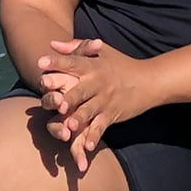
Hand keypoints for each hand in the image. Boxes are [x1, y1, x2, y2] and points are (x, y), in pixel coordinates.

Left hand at [38, 39, 151, 173]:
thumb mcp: (101, 51)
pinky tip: (88, 147)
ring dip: (80, 119)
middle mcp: (97, 83)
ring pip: (89, 111)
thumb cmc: (120, 64)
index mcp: (92, 66)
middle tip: (57, 103)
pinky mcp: (112, 114)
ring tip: (70, 126)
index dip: (57, 62)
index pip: (72, 62)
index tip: (41, 62)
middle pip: (80, 90)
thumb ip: (75, 46)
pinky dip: (95, 137)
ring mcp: (105, 100)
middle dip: (69, 97)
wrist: (149, 81)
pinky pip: (101, 127)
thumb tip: (52, 43)